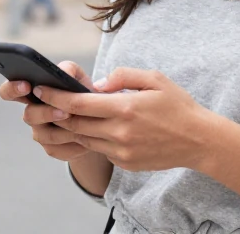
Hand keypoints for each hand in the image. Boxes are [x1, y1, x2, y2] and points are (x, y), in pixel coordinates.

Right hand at [0, 61, 98, 162]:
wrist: (97, 120)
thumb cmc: (83, 94)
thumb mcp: (78, 77)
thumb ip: (69, 69)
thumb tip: (62, 72)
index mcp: (32, 93)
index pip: (9, 91)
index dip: (12, 89)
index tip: (26, 85)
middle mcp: (32, 113)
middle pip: (28, 115)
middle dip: (46, 113)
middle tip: (65, 111)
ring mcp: (40, 133)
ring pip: (45, 135)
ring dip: (64, 129)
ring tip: (82, 123)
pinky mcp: (52, 149)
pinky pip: (58, 149)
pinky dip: (74, 144)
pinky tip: (85, 138)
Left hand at [37, 68, 217, 172]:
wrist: (199, 141)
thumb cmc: (177, 106)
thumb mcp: (154, 79)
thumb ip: (122, 76)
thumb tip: (96, 84)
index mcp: (125, 108)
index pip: (78, 103)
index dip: (55, 96)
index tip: (40, 89)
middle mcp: (119, 132)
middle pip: (74, 124)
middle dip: (56, 113)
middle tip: (44, 102)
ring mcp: (121, 151)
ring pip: (84, 139)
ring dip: (72, 127)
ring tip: (64, 114)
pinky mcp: (125, 163)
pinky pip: (100, 149)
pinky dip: (93, 138)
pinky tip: (94, 128)